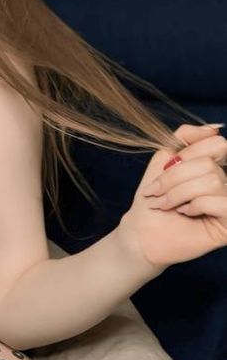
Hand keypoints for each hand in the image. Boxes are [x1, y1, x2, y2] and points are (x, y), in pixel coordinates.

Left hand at [118, 123, 226, 270]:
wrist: (141, 231)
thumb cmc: (153, 197)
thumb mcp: (165, 158)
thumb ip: (186, 137)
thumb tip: (215, 128)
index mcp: (214, 167)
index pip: (217, 144)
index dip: (187, 155)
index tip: (166, 169)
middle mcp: (226, 184)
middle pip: (210, 164)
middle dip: (175, 178)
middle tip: (159, 193)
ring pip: (212, 180)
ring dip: (179, 193)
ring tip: (167, 205)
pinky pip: (220, 202)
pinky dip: (196, 205)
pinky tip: (186, 214)